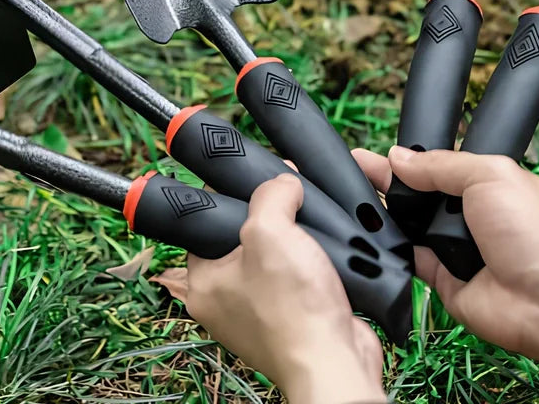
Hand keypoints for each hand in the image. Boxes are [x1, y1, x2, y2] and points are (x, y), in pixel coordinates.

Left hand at [184, 174, 386, 403]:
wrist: (335, 361)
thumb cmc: (293, 308)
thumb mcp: (271, 231)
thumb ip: (270, 195)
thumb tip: (283, 182)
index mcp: (203, 283)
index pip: (205, 224)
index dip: (230, 195)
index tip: (254, 177)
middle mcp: (225, 301)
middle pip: (241, 238)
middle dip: (268, 216)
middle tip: (288, 195)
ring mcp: (258, 314)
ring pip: (271, 258)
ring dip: (292, 240)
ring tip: (309, 221)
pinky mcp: (289, 321)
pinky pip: (293, 280)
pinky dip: (308, 263)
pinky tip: (322, 251)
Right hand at [355, 147, 538, 399]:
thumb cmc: (530, 229)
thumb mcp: (489, 175)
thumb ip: (440, 165)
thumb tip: (396, 157)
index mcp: (484, 182)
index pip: (438, 165)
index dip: (409, 158)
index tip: (374, 152)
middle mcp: (467, 213)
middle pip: (418, 194)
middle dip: (387, 181)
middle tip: (350, 168)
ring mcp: (453, 247)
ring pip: (409, 225)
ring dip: (383, 213)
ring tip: (346, 196)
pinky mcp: (442, 280)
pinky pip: (409, 260)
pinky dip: (390, 249)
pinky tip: (362, 233)